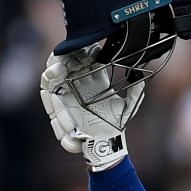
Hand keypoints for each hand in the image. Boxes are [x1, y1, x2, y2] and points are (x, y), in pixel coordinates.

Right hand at [39, 51, 146, 171]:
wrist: (103, 143)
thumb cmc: (114, 125)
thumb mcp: (126, 109)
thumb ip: (135, 95)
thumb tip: (141, 81)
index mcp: (97, 80)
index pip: (89, 58)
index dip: (88, 50)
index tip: (93, 47)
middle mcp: (80, 82)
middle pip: (70, 60)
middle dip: (70, 53)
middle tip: (75, 51)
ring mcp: (67, 90)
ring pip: (57, 69)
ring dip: (58, 63)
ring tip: (63, 64)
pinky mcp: (58, 100)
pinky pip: (49, 86)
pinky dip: (50, 76)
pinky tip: (57, 73)